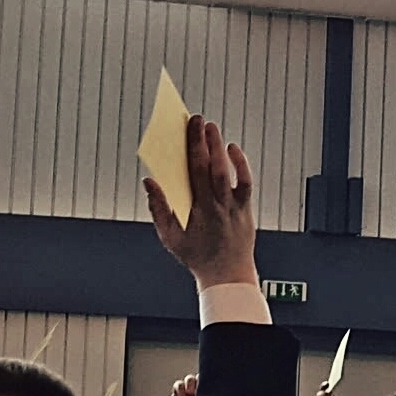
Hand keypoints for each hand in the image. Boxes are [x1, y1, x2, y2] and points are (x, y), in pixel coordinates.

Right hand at [144, 115, 256, 290]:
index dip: (191, 146)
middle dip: (204, 141)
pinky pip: (245, 183)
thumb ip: (158, 208)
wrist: (228, 276)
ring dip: (220, 148)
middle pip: (211, 167)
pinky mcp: (245, 208)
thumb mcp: (170, 237)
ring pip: (229, 172)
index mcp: (199, 210)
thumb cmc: (197, 257)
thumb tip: (149, 182)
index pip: (195, 171)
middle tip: (198, 120)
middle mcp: (219, 205)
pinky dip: (240, 164)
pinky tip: (231, 149)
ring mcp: (235, 206)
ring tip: (211, 128)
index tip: (186, 127)